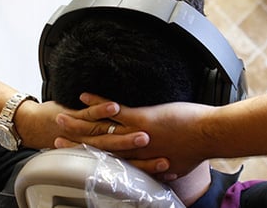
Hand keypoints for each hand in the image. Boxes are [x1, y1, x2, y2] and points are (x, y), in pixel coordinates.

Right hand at [55, 93, 214, 179]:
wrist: (211, 135)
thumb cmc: (199, 149)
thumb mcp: (178, 165)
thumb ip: (165, 166)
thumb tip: (164, 168)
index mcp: (141, 160)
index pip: (110, 161)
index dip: (90, 159)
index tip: (76, 156)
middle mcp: (134, 150)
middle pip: (97, 148)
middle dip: (75, 143)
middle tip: (56, 140)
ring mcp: (135, 133)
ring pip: (99, 130)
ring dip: (78, 123)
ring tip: (61, 118)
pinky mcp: (141, 118)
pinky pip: (113, 111)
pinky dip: (97, 103)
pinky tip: (83, 96)